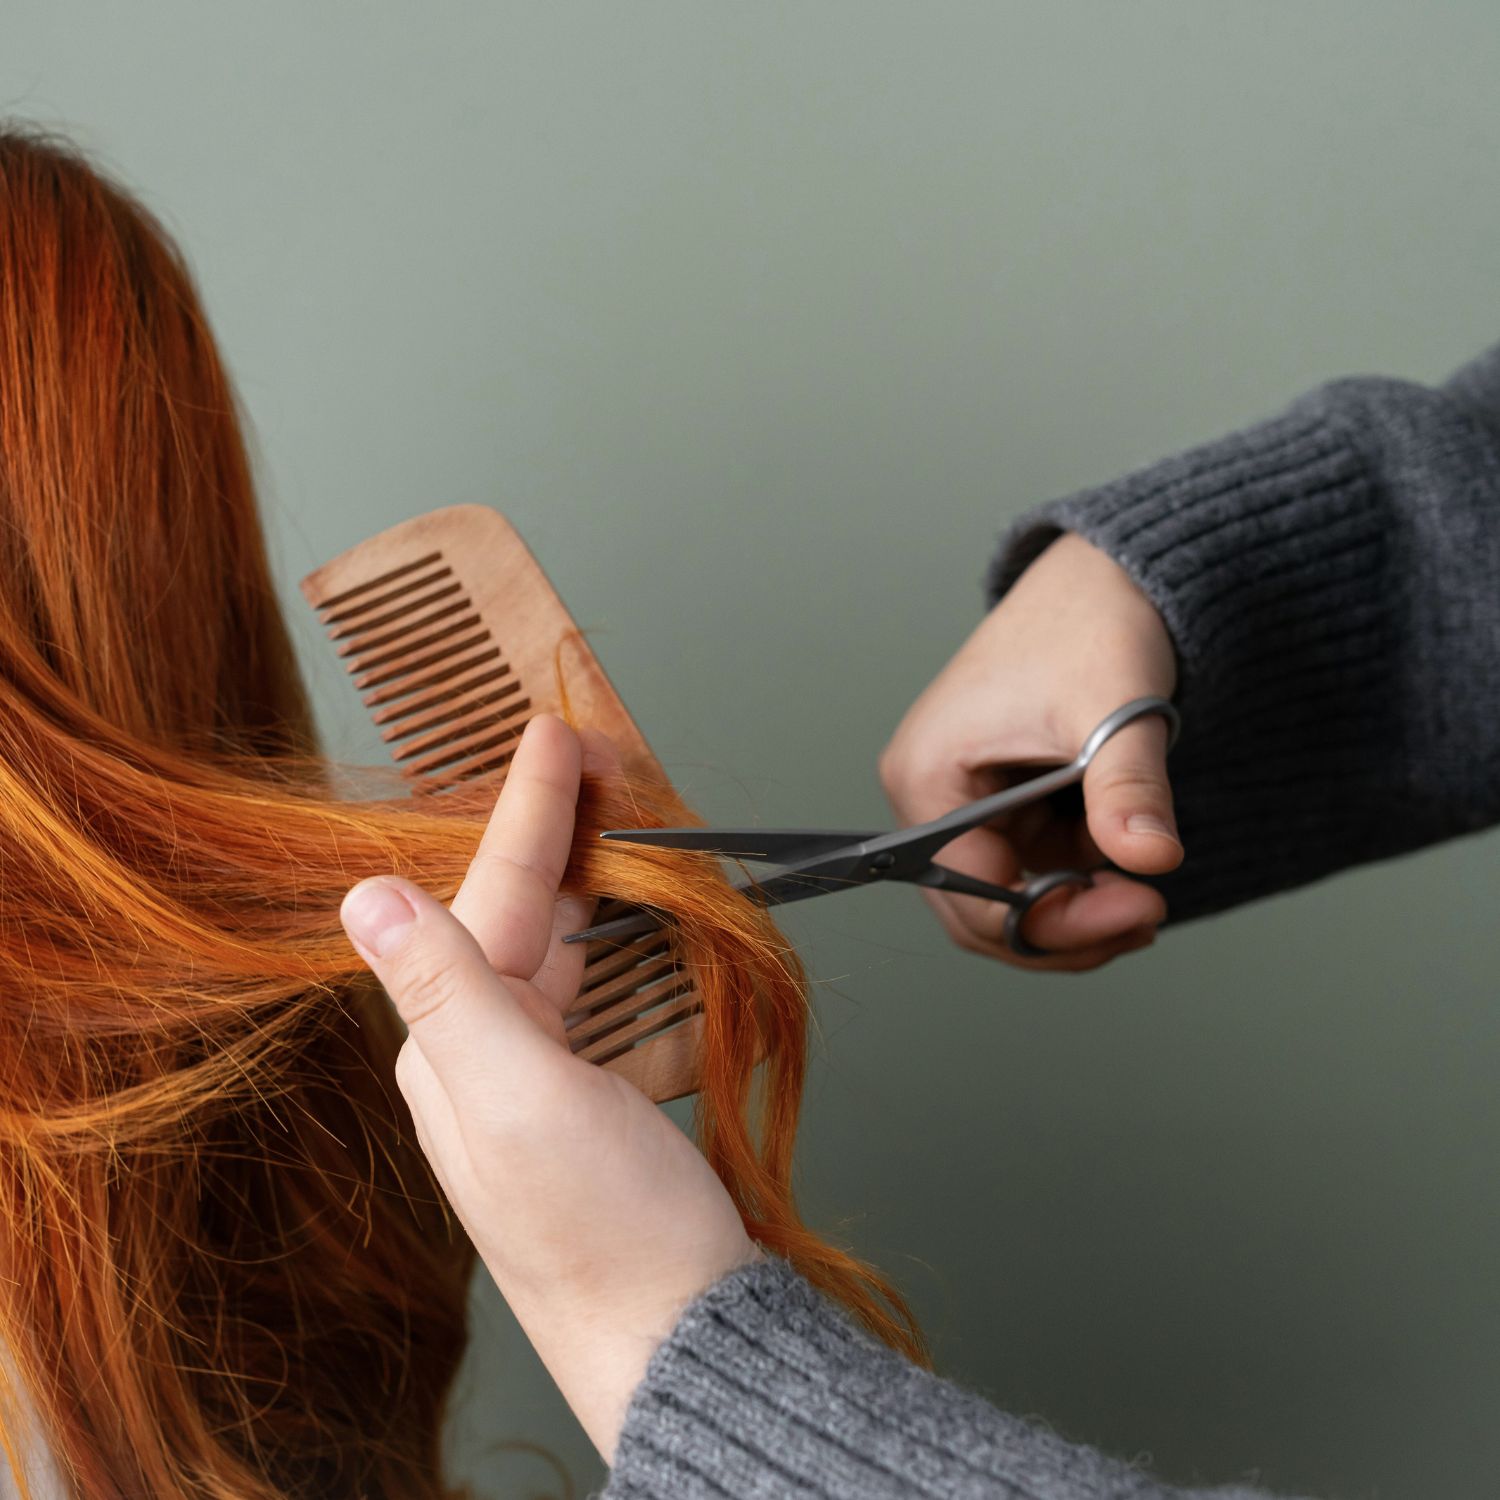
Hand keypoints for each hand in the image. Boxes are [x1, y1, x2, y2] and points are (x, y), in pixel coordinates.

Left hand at [338, 714, 755, 1462]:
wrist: (676, 1336)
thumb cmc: (607, 1229)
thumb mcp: (524, 1098)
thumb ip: (449, 990)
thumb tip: (365, 893)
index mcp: (452, 1049)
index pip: (490, 898)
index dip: (528, 810)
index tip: (552, 732)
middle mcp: (479, 1061)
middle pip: (515, 914)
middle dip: (556, 832)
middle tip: (596, 758)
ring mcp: (529, 1086)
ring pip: (550, 949)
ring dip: (582, 880)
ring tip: (612, 817)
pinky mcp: (580, 1105)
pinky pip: (583, 993)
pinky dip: (605, 941)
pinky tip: (620, 920)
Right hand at [879, 531, 1181, 970]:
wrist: (1109, 578)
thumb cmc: (1090, 624)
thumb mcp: (1113, 709)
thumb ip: (1127, 787)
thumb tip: (1151, 858)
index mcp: (927, 775)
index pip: (971, 893)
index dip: (1052, 922)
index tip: (1139, 908)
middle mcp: (930, 797)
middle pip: (980, 913)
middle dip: (1064, 928)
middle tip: (1144, 915)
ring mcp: (964, 804)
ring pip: (1010, 900)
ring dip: (1078, 908)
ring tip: (1144, 889)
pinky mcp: (1001, 804)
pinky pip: (1033, 870)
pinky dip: (1082, 880)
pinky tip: (1127, 860)